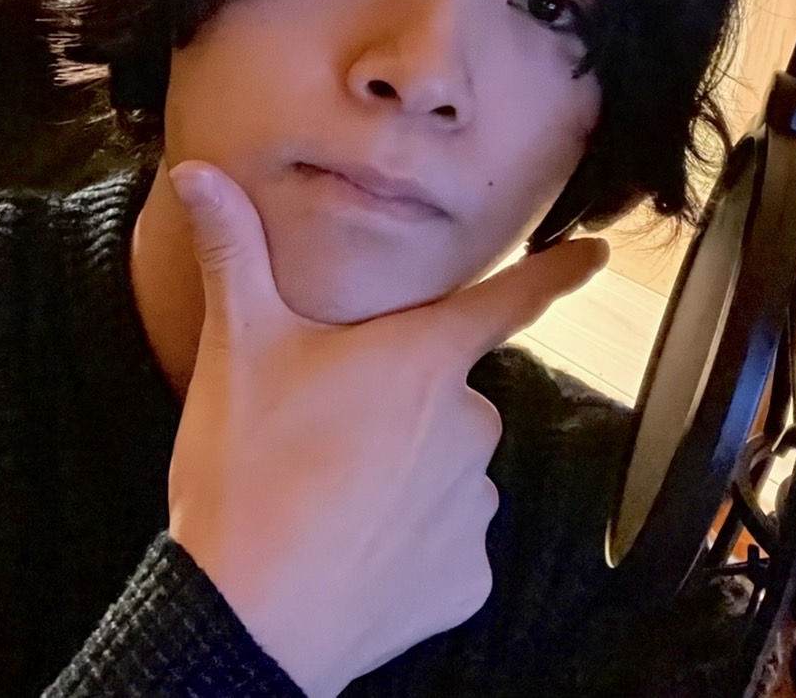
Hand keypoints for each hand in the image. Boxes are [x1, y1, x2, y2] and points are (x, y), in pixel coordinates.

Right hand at [166, 161, 607, 697]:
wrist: (246, 621)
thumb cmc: (247, 473)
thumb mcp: (237, 349)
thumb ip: (233, 253)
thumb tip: (197, 174)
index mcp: (423, 359)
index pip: (510, 299)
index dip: (557, 272)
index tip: (598, 255)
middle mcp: (468, 425)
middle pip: (447, 393)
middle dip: (402, 404)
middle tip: (329, 432)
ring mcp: (474, 507)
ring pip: (450, 469)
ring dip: (407, 474)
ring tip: (332, 495)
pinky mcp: (468, 578)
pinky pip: (449, 542)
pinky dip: (411, 543)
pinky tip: (357, 549)